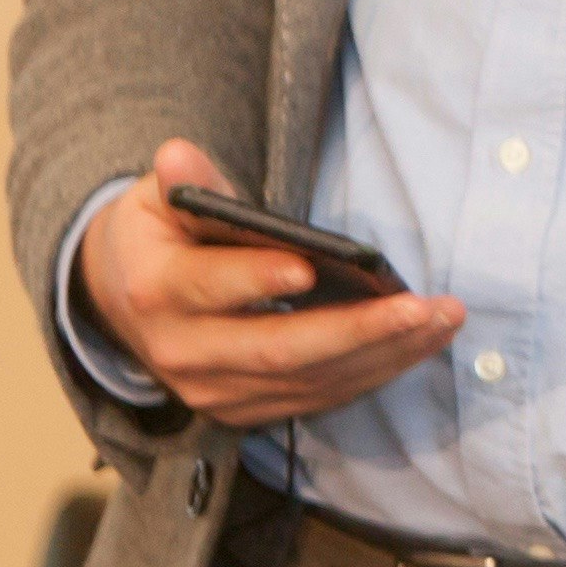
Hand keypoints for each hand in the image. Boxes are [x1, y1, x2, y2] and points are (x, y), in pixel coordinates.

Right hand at [75, 143, 464, 428]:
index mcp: (156, 291)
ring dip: (384, 353)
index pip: (206, 287)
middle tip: (422, 307)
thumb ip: (185, 183)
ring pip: (309, 380)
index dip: (256, 279)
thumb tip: (178, 156)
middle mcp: (183, 353)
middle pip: (276, 351)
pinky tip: (421, 342)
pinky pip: (319, 396)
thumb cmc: (158, 237)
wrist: (123, 302)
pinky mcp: (246, 410)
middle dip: (357, 331)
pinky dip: (375, 370)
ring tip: (442, 319)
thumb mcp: (158, 201)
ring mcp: (215, 391)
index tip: (309, 266)